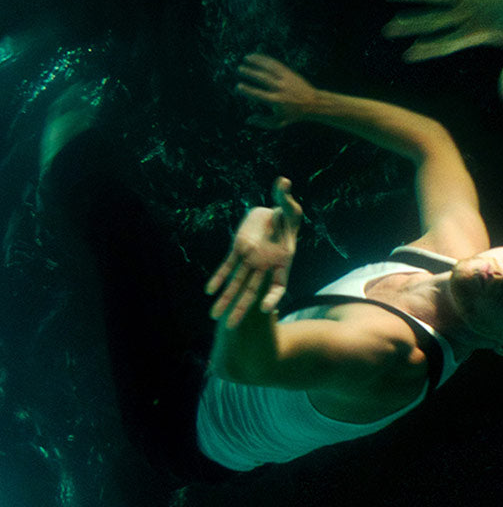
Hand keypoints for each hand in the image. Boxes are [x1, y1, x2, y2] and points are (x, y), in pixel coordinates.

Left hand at [206, 177, 302, 327]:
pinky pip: (227, 267)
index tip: (264, 308)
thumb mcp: (290, 205)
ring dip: (226, 298)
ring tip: (214, 316)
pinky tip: (209, 290)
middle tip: (231, 326)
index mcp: (283, 260)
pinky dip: (219, 278)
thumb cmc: (287, 213)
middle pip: (252, 291)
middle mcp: (266, 266)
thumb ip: (285, 197)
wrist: (275, 214)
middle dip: (241, 308)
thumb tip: (282, 181)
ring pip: (237, 283)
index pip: (278, 284)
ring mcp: (250, 260)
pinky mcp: (238, 251)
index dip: (272, 297)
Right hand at [235, 54, 318, 128]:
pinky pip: (274, 63)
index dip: (247, 90)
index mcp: (276, 101)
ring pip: (268, 68)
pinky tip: (254, 56)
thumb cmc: (293, 114)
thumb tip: (247, 120)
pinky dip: (263, 59)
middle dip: (250, 73)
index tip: (238, 86)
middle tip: (239, 70)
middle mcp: (280, 88)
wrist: (312, 103)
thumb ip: (263, 122)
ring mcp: (285, 79)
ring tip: (245, 59)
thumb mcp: (279, 122)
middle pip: (262, 78)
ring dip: (256, 62)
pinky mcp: (288, 72)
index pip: (258, 94)